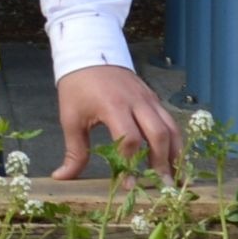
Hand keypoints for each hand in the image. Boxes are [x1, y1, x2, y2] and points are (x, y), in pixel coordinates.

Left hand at [52, 65, 182, 179]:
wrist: (90, 52)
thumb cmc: (78, 86)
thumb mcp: (71, 118)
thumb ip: (74, 151)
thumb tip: (63, 177)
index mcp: (114, 106)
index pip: (129, 139)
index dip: (130, 165)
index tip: (129, 186)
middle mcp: (137, 102)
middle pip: (158, 134)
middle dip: (162, 162)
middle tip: (162, 186)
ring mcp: (148, 98)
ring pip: (170, 127)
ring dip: (174, 153)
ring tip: (174, 176)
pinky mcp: (153, 98)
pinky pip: (170, 120)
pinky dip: (174, 140)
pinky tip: (173, 158)